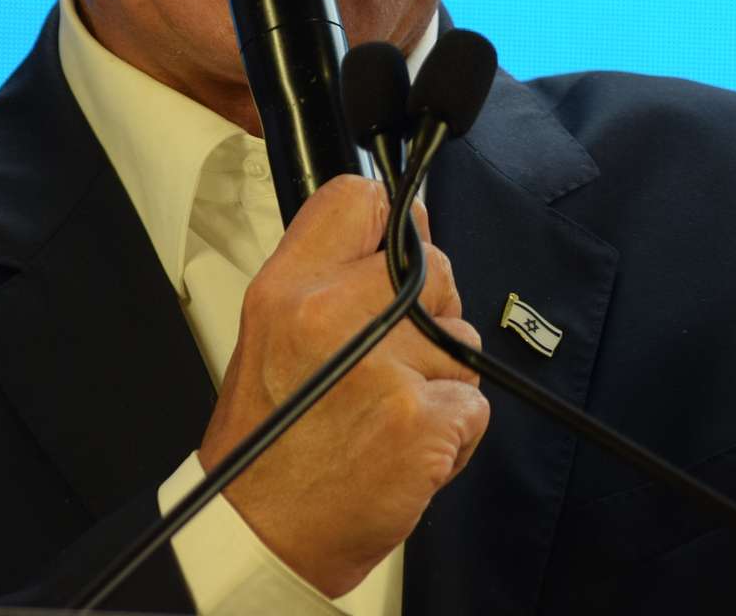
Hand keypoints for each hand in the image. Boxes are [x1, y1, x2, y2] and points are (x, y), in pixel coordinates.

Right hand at [197, 175, 487, 597]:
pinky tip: (408, 444)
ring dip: (442, 375)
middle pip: (434, 265)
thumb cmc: (269, 439)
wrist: (261, 537)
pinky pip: (474, 400)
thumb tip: (407, 228)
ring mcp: (382, 367)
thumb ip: (332, 276)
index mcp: (288, 287)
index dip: (392, 222)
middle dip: (430, 310)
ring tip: (389, 409)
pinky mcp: (420, 421)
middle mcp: (331, 315)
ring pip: (461, 336)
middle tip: (392, 356)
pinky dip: (454, 428)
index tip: (397, 252)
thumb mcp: (271, 331)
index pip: (361, 199)